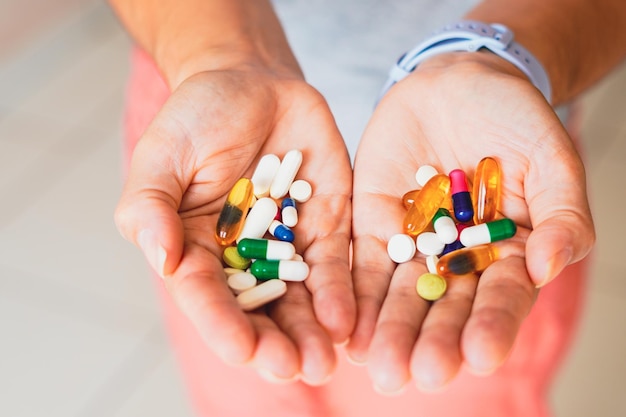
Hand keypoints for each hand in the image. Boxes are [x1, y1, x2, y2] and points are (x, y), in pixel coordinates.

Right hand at [115, 66, 354, 383]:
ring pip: (301, 300)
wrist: (251, 84)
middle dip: (276, 342)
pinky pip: (335, 265)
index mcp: (197, 250)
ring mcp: (288, 246)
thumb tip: (161, 258)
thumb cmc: (196, 118)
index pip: (207, 295)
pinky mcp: (327, 227)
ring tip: (324, 361)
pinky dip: (340, 292)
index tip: (242, 350)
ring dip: (313, 332)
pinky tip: (347, 319)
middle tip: (294, 368)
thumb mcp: (161, 154)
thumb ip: (151, 205)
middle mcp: (244, 259)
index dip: (223, 324)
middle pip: (259, 311)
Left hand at [347, 52, 594, 392]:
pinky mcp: (372, 225)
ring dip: (389, 330)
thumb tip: (548, 266)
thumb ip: (560, 212)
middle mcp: (459, 260)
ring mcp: (413, 245)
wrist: (455, 83)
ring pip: (400, 295)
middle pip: (446, 307)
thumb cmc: (512, 117)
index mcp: (508, 252)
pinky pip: (362, 263)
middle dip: (431, 340)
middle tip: (419, 374)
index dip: (492, 325)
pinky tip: (346, 328)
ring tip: (378, 367)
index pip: (502, 296)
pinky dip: (354, 294)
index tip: (481, 356)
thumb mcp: (549, 156)